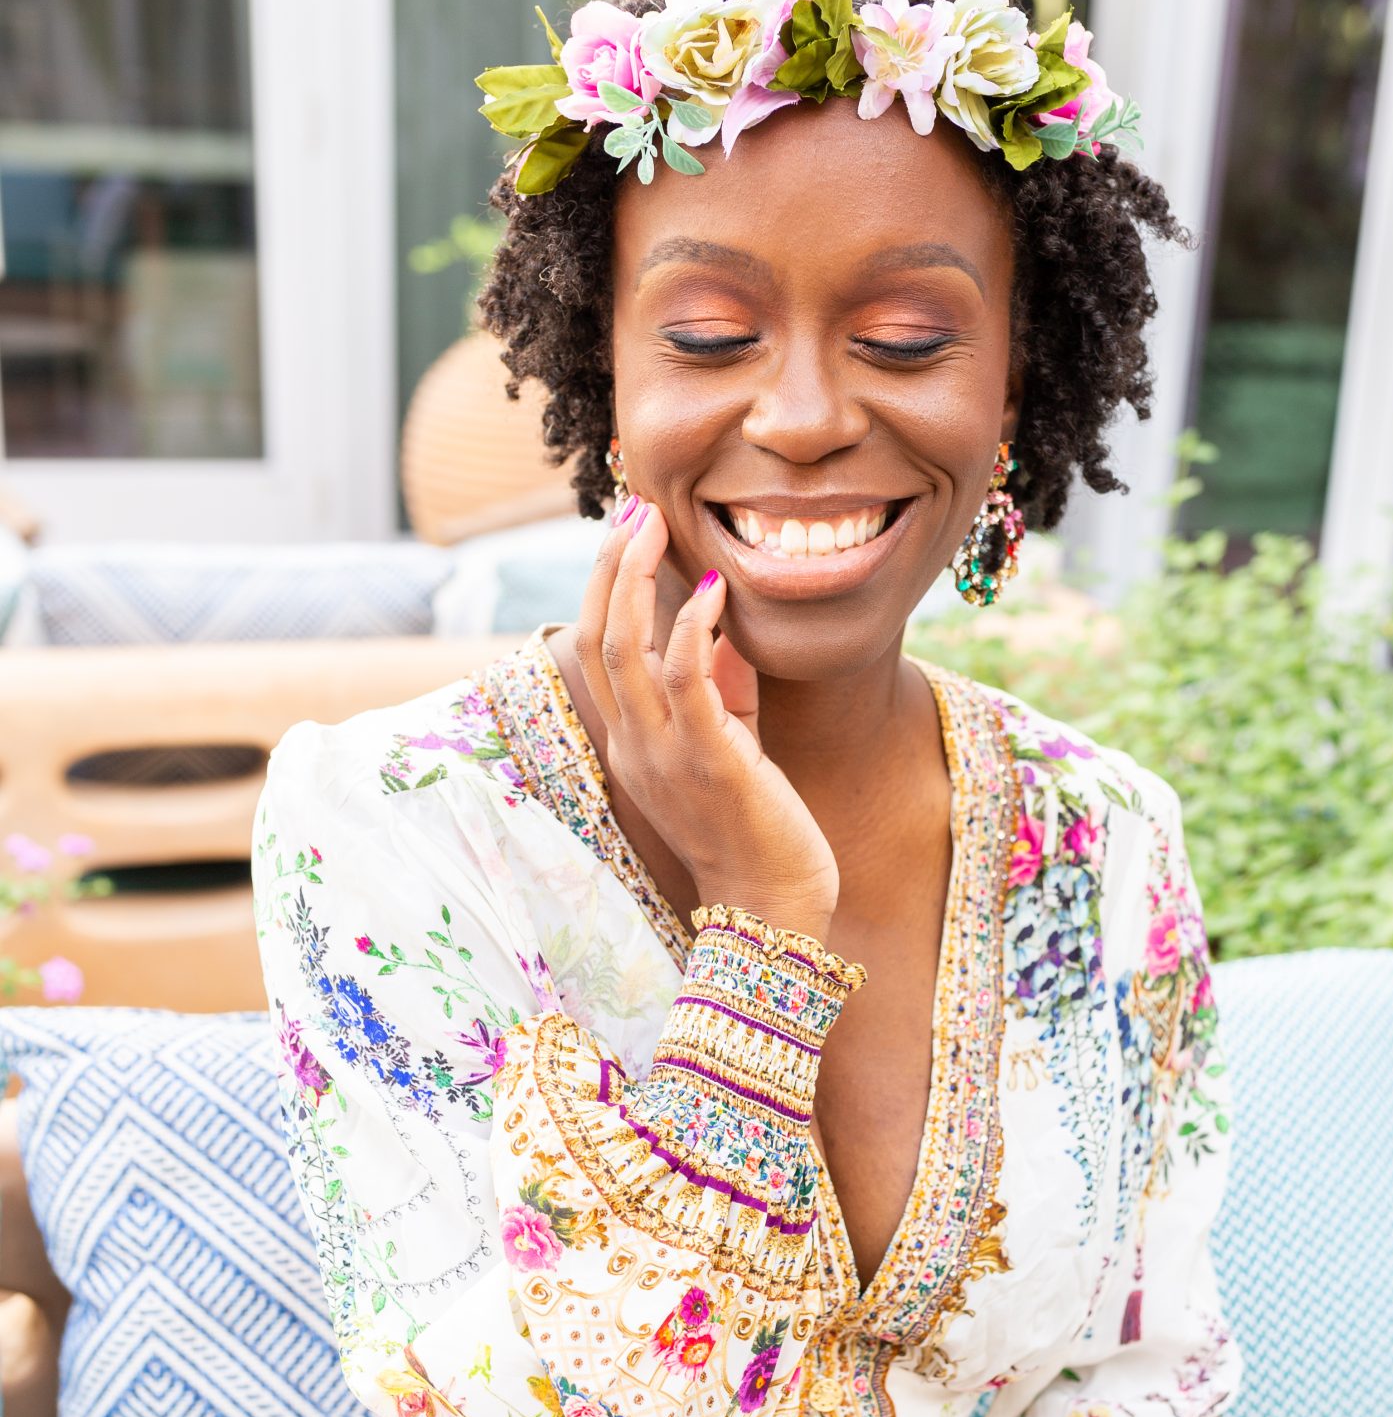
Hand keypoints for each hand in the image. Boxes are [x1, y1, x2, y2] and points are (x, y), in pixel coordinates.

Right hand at [574, 499, 838, 941]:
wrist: (772, 908)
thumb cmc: (758, 830)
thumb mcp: (733, 746)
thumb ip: (722, 688)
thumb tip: (722, 622)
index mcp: (633, 744)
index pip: (598, 650)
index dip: (604, 586)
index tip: (626, 531)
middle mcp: (634, 746)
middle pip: (596, 637)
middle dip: (609, 566)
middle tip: (631, 508)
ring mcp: (664, 754)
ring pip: (623, 649)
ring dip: (634, 579)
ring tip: (652, 524)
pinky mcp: (708, 761)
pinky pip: (684, 680)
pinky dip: (692, 627)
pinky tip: (709, 587)